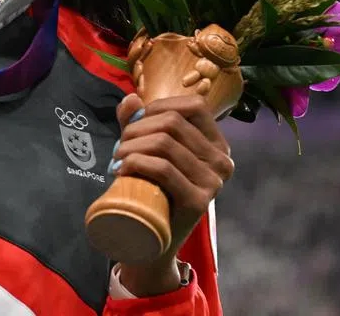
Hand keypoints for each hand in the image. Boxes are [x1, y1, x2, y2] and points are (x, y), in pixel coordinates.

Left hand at [111, 93, 233, 295]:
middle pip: (172, 123)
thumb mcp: (146, 149)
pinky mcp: (199, 202)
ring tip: (117, 160)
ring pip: (164, 143)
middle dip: (136, 129)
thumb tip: (131, 99)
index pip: (194, 106)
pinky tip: (122, 170)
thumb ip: (138, 121)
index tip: (134, 124)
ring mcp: (213, 183)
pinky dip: (137, 163)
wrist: (152, 241)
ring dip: (130, 146)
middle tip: (118, 148)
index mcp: (217, 144)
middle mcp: (222, 161)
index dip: (159, 107)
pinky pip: (164, 169)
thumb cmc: (151, 188)